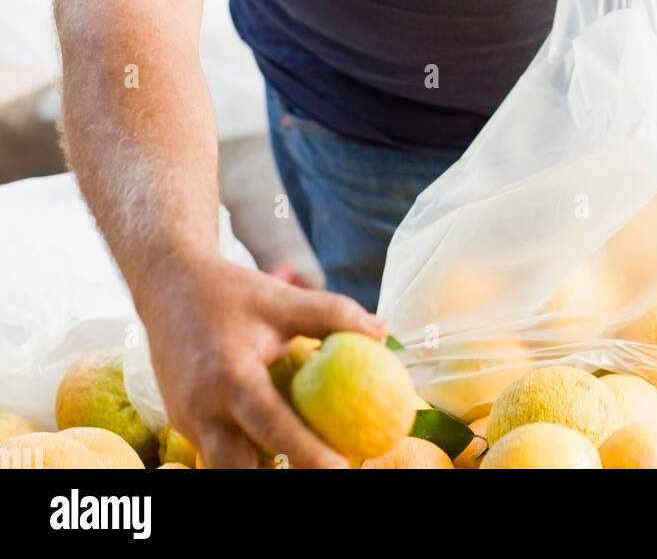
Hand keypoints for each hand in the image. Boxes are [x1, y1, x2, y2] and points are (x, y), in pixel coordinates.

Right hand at [135, 253, 387, 467]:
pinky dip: (245, 455)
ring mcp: (188, 421)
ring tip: (300, 459)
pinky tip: (273, 448)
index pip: (271, 425)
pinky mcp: (183, 425)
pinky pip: (217, 452)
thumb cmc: (230, 291)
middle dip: (276, 479)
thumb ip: (332, 313)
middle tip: (324, 469)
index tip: (340, 469)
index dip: (306, 451)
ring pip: (226, 467)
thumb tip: (381, 331)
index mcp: (229, 375)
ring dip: (259, 469)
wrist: (168, 286)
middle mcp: (203, 407)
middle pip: (239, 468)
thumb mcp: (282, 298)